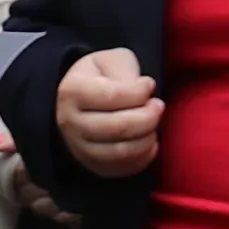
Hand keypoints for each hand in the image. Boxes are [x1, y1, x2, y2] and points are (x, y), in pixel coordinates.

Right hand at [53, 47, 163, 181]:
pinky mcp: (92, 165)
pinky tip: (150, 140)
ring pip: (121, 151)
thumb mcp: (111, 60)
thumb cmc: (101, 77)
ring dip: (148, 137)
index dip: (139, 92)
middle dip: (149, 117)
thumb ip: (127, 71)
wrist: (80, 102)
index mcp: (72, 91)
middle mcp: (69, 123)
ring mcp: (78, 148)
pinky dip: (144, 156)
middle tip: (158, 106)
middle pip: (118, 127)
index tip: (149, 85)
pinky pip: (123, 168)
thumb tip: (142, 93)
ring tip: (155, 123)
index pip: (112, 96)